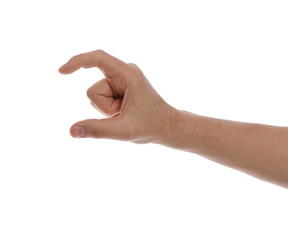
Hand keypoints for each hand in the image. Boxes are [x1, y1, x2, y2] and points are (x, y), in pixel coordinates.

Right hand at [59, 50, 175, 143]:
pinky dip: (109, 109)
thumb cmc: (151, 127)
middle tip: (124, 114)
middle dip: (103, 107)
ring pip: (96, 96)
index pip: (98, 59)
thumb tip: (72, 131)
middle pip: (94, 89)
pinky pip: (102, 98)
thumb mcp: (124, 131)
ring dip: (107, 109)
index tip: (62, 72)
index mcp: (129, 75)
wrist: (166, 127)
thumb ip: (97, 130)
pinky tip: (124, 111)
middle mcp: (125, 72)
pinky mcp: (120, 85)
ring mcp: (122, 79)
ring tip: (126, 113)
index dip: (78, 62)